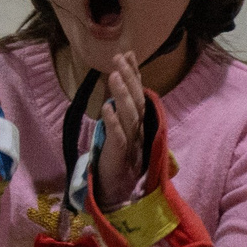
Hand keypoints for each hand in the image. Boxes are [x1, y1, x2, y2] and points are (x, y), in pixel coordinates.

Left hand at [95, 52, 149, 208]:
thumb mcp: (120, 132)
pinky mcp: (119, 157)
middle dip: (129, 78)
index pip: (139, 95)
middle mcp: (138, 132)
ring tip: (113, 74)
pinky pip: (118, 138)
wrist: (117, 193)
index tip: (128, 54)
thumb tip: (116, 88)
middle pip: (137, 102)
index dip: (134, 75)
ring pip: (130, 116)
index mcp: (139, 125)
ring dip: (122, 94)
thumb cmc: (117, 161)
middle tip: (117, 58)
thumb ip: (120, 112)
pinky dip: (113, 123)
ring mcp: (131, 144)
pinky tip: (106, 108)